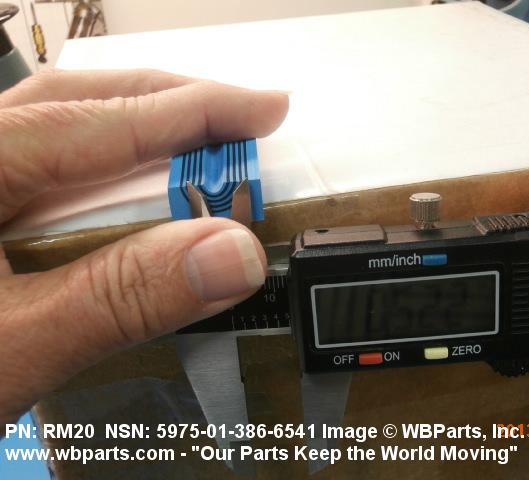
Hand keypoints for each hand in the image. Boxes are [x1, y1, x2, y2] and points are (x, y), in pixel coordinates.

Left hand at [0, 69, 288, 425]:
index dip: (196, 111)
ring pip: (62, 123)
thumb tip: (232, 254)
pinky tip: (131, 189)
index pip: (101, 122)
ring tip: (199, 144)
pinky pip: (46, 162)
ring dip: (141, 126)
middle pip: (81, 99)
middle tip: (244, 123)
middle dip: (174, 103)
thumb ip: (119, 299)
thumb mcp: (8, 351)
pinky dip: (105, 164)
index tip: (268, 108)